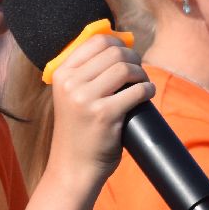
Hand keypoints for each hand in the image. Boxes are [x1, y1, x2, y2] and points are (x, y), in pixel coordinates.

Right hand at [43, 36, 152, 186]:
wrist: (73, 168)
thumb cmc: (78, 131)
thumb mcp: (71, 97)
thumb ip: (86, 73)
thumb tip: (121, 44)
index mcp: (61, 74)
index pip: (96, 40)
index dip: (118, 42)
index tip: (127, 55)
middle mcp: (70, 83)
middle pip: (114, 51)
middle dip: (133, 58)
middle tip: (138, 72)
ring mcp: (86, 99)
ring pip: (125, 68)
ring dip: (141, 74)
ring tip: (142, 83)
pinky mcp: (104, 115)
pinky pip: (136, 90)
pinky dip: (147, 90)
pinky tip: (147, 94)